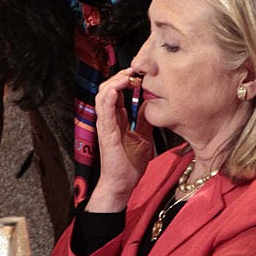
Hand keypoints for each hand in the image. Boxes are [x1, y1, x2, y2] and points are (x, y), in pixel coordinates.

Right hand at [87, 68, 152, 211]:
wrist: (122, 184)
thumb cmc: (129, 165)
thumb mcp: (144, 136)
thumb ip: (145, 120)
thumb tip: (152, 104)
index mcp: (117, 119)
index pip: (116, 92)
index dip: (125, 80)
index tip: (139, 74)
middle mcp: (108, 119)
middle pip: (108, 89)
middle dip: (120, 76)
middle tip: (135, 71)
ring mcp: (105, 124)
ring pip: (103, 94)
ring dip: (115, 82)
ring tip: (128, 76)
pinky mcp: (105, 131)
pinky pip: (104, 108)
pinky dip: (110, 95)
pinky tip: (119, 88)